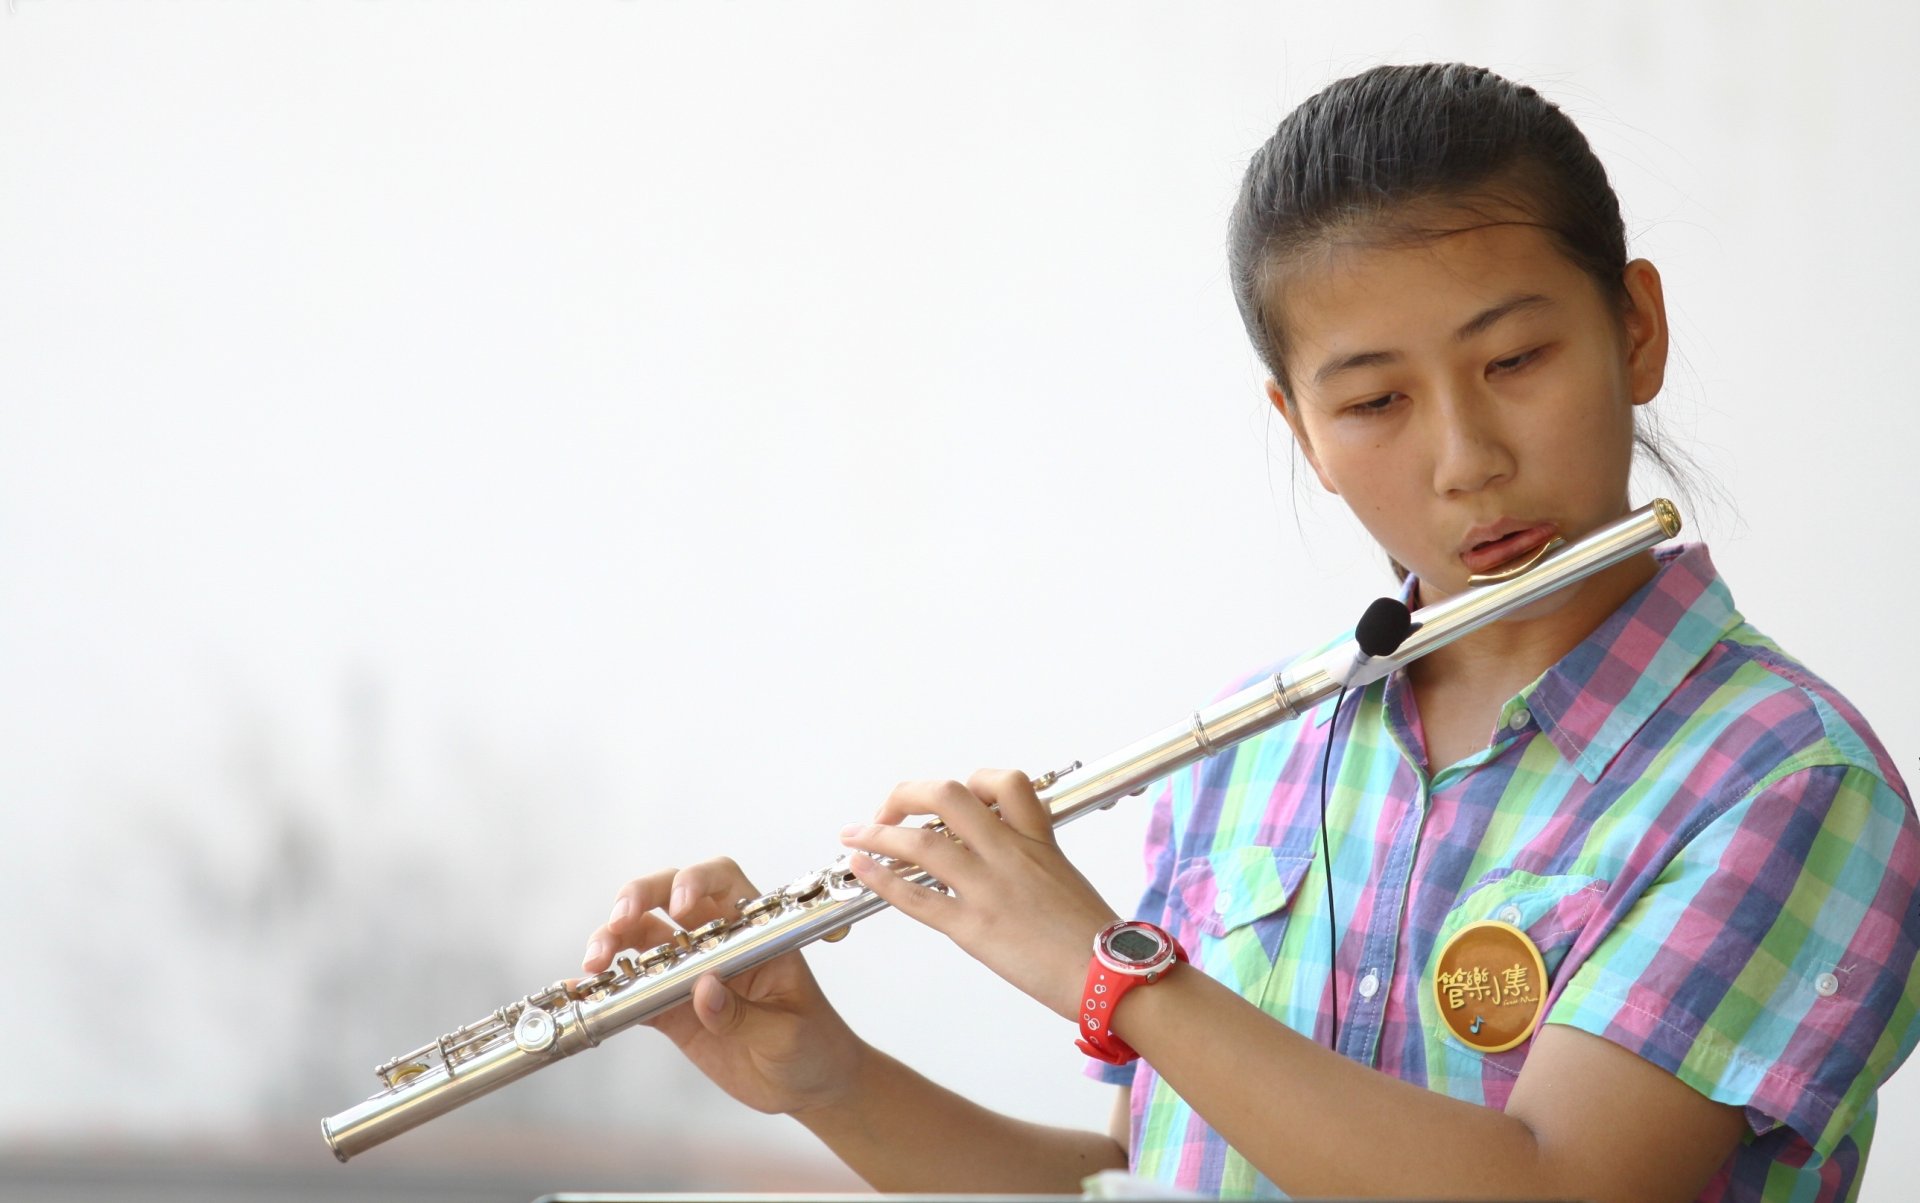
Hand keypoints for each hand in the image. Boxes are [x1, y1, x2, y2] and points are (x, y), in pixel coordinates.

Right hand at [580, 856, 867, 1116]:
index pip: (724, 881)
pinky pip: (631, 990)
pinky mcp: (670, 1008)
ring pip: (640, 938)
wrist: (807, 1087)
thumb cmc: (813, 1046)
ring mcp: (689, 972)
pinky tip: (582, 991)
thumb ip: (745, 1014)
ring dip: (612, 942)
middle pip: (667, 896)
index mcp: (755, 931)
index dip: (697, 881)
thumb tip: (703, 989)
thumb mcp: (788, 1033)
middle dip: (637, 899)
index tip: (679, 905)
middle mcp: (716, 941)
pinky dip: (605, 989)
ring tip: (594, 965)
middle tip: (618, 923)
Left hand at [838, 769, 1118, 1020]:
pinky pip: (916, 895)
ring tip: (855, 835)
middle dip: (907, 795)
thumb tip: (1005, 862)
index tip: (950, 801)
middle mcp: (1008, 853)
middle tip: (889, 809)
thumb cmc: (1094, 938)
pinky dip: (880, 877)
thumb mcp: (1066, 880)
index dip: (971, 781)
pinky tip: (861, 868)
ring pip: (921, 842)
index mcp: (1037, 839)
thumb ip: (1033, 862)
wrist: (1112, 976)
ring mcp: (988, 887)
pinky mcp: (973, 927)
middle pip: (947, 796)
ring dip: (878, 833)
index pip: (1004, 782)